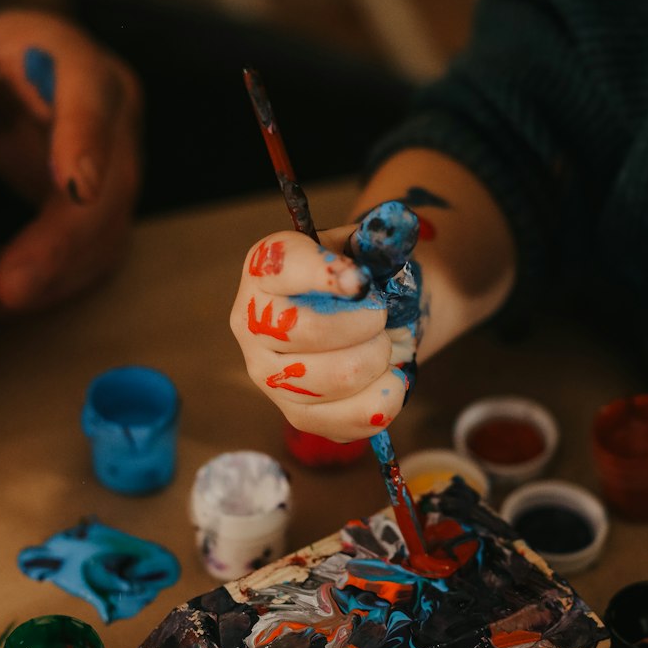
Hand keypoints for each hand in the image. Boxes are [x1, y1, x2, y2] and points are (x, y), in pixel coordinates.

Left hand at [0, 10, 141, 311]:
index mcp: (58, 53)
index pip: (86, 87)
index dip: (85, 136)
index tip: (76, 186)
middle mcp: (105, 104)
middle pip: (112, 177)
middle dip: (64, 239)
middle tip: (12, 285)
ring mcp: (113, 156)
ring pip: (111, 225)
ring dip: (56, 274)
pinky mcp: (105, 198)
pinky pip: (96, 250)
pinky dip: (54, 282)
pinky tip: (5, 299)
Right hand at [229, 217, 418, 441]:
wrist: (365, 323)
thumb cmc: (360, 283)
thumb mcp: (364, 250)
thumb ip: (378, 240)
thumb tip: (396, 230)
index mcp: (264, 270)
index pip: (282, 268)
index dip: (326, 275)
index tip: (362, 281)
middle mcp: (251, 324)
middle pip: (308, 329)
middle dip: (366, 321)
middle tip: (381, 315)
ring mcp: (269, 377)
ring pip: (337, 377)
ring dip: (380, 358)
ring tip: (383, 345)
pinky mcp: (297, 416)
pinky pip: (353, 417)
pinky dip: (388, 394)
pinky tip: (388, 377)